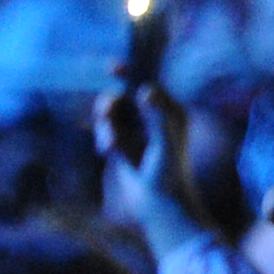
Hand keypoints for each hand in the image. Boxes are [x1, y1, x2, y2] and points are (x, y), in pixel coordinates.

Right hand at [97, 81, 210, 259]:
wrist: (159, 205)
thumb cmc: (169, 174)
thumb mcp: (164, 142)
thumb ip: (155, 116)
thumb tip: (144, 90)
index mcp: (169, 111)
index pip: (147, 84)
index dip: (130, 73)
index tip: (112, 67)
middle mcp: (152, 117)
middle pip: (123, 96)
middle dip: (110, 103)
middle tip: (105, 113)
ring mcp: (135, 130)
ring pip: (111, 113)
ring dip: (105, 125)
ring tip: (108, 144)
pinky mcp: (121, 144)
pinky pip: (105, 131)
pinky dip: (104, 139)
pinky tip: (106, 151)